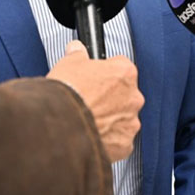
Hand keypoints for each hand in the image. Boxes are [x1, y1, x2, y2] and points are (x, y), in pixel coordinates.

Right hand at [48, 40, 142, 161]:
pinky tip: (91, 135)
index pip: (121, 67)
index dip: (105, 72)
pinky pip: (118, 140)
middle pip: (124, 94)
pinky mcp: (124, 144)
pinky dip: (108, 139)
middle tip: (90, 100)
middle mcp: (133, 97)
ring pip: (123, 118)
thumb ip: (78, 54)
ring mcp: (130, 122)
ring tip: (87, 120)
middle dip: (110, 98)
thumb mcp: (69, 63)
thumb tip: (76, 49)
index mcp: (124, 73)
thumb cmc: (67, 94)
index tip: (95, 78)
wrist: (61, 126)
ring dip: (110, 119)